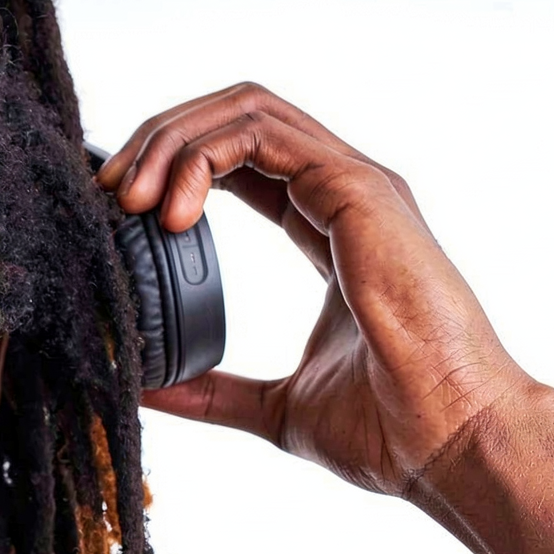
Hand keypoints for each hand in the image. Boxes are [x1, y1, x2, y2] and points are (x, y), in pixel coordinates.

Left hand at [97, 84, 533, 497]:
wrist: (445, 442)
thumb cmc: (388, 428)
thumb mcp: (273, 406)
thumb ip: (210, 391)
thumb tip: (145, 390)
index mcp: (328, 227)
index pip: (240, 161)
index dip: (173, 168)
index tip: (116, 209)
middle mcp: (343, 193)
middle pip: (236, 119)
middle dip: (161, 141)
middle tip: (108, 191)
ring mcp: (355, 185)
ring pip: (246, 111)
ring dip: (172, 141)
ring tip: (128, 196)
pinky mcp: (359, 190)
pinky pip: (264, 136)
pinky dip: (203, 157)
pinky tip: (171, 210)